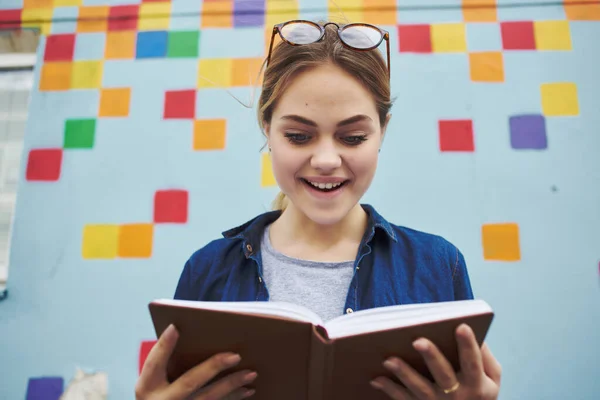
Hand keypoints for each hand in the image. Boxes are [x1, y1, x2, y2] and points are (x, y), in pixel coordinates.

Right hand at [135, 324, 257, 399]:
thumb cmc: (159, 394)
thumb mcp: (153, 382)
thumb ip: (166, 361)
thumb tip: (186, 331)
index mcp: (147, 387)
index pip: (154, 363)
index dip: (164, 345)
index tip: (175, 327)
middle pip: (189, 382)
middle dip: (213, 367)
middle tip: (236, 355)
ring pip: (208, 399)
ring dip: (232, 385)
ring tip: (251, 373)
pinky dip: (234, 398)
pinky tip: (247, 389)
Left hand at [370, 324, 500, 399]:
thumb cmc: (479, 389)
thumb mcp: (492, 376)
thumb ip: (485, 354)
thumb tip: (466, 327)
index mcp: (478, 385)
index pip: (473, 363)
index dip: (468, 345)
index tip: (461, 325)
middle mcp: (458, 396)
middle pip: (443, 376)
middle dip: (431, 357)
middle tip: (418, 341)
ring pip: (420, 390)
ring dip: (404, 374)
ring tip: (389, 360)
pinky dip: (389, 389)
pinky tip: (376, 378)